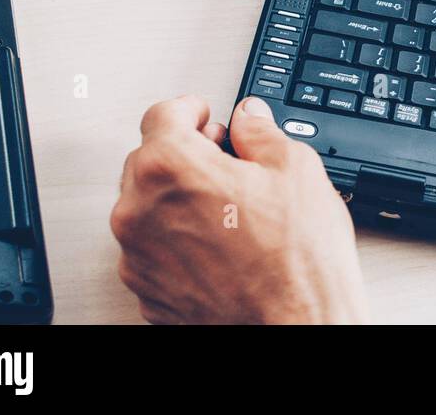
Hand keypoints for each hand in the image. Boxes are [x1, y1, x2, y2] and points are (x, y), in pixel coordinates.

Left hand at [111, 96, 368, 323]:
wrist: (298, 326)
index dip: (190, 110)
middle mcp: (139, 210)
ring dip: (179, 200)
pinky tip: (222, 246)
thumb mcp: (296, 168)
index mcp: (170, 167)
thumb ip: (260, 132)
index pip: (162, 115)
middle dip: (186, 155)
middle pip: (149, 160)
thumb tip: (249, 118)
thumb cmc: (297, 260)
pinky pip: (154, 249)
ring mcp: (138, 256)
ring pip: (147, 207)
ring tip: (231, 212)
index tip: (205, 116)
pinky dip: (179, 241)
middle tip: (228, 163)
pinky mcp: (147, 290)